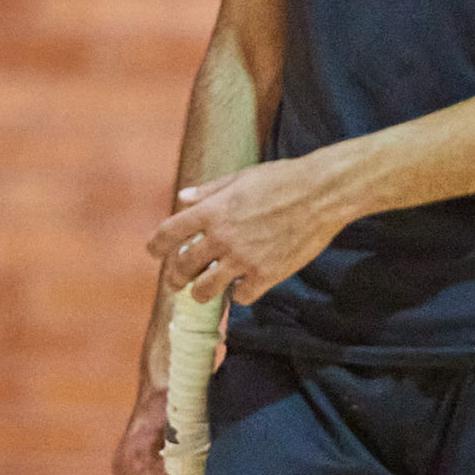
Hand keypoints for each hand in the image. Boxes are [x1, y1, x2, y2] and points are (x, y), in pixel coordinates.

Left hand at [147, 154, 348, 302]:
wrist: (322, 193)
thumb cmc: (282, 179)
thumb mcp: (241, 178)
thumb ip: (209, 191)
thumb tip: (183, 197)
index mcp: (213, 210)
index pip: (170, 232)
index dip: (156, 245)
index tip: (153, 252)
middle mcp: (222, 237)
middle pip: (183, 266)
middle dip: (174, 277)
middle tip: (175, 282)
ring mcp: (243, 259)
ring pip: (206, 290)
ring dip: (200, 293)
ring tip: (202, 293)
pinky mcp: (266, 275)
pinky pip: (242, 296)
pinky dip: (240, 294)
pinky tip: (244, 287)